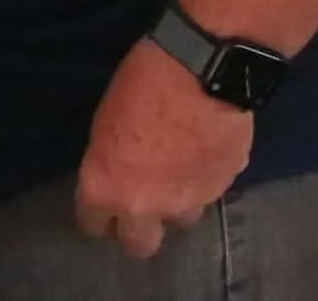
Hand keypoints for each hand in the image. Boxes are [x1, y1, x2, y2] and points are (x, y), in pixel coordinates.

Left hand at [75, 37, 251, 256]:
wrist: (203, 72)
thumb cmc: (140, 85)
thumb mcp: (105, 124)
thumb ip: (112, 163)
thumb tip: (124, 173)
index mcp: (106, 187)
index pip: (93, 224)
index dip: (96, 216)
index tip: (101, 207)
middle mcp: (146, 205)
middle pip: (140, 245)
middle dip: (137, 231)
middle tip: (139, 206)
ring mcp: (189, 202)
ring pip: (180, 220)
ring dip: (176, 204)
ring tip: (176, 175)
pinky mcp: (224, 189)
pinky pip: (210, 193)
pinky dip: (204, 181)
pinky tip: (202, 155)